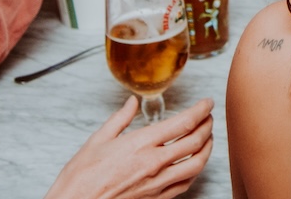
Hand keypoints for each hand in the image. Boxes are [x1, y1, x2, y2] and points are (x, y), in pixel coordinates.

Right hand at [44, 96, 213, 198]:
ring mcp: (157, 183)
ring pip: (196, 165)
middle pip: (195, 142)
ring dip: (207, 149)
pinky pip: (184, 184)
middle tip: (209, 117)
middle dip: (208, 126)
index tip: (207, 103)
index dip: (201, 110)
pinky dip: (195, 171)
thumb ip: (120, 119)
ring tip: (208, 138)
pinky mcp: (156, 198)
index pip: (183, 123)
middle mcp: (154, 163)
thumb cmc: (81, 177)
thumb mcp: (97, 140)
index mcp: (141, 144)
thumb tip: (131, 102)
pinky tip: (194, 164)